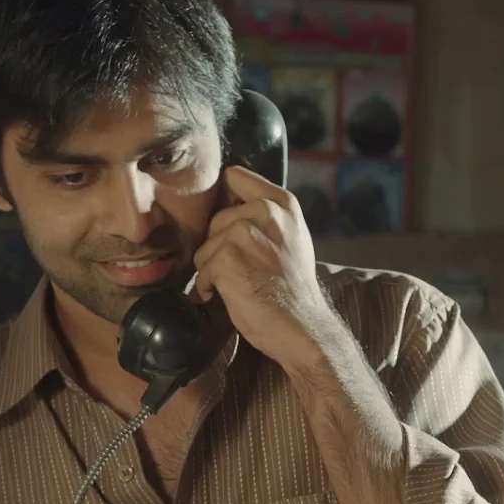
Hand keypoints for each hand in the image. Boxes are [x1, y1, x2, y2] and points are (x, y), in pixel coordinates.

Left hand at [192, 166, 337, 369]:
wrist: (302, 326)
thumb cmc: (291, 287)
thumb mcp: (289, 237)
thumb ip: (264, 215)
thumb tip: (227, 202)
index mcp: (281, 202)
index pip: (234, 177)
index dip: (224, 201)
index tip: (231, 227)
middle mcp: (265, 211)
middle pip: (214, 219)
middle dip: (218, 247)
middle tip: (243, 270)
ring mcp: (244, 233)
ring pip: (204, 246)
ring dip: (212, 270)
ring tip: (240, 284)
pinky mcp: (227, 257)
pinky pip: (201, 269)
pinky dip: (208, 287)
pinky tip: (230, 296)